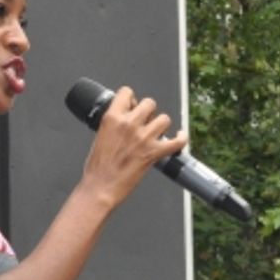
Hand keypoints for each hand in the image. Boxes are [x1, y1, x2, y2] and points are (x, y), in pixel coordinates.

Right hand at [80, 87, 187, 208]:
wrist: (100, 186)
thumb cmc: (97, 167)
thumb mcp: (100, 135)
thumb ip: (113, 123)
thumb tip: (124, 117)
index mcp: (112, 118)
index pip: (127, 92)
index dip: (131, 98)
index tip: (132, 105)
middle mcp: (130, 124)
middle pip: (150, 103)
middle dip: (148, 111)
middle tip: (144, 121)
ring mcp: (144, 138)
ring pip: (164, 119)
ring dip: (161, 125)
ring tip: (156, 132)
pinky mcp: (154, 153)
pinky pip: (177, 141)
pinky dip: (181, 139)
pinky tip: (179, 137)